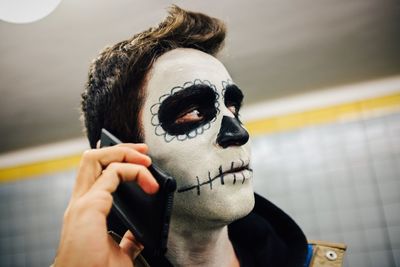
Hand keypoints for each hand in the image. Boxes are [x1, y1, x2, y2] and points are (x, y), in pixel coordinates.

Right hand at [54, 143, 158, 266]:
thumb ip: (126, 240)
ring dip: (124, 153)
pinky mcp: (89, 206)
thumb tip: (137, 236)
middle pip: (92, 158)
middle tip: (143, 152)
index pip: (94, 172)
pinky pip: (113, 174)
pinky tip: (148, 183)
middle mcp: (80, 202)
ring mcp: (82, 202)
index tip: (140, 162)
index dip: (115, 160)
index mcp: (86, 210)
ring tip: (146, 161)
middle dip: (119, 149)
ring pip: (95, 158)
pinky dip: (133, 171)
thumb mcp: (118, 252)